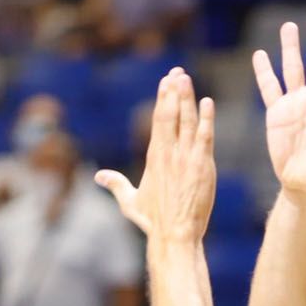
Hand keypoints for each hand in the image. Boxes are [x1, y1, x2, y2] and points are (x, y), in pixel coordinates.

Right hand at [95, 67, 215, 242]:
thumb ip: (116, 184)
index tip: (166, 81)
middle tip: (177, 71)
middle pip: (170, 114)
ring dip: (187, 98)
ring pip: (187, 121)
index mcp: (153, 157)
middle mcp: (168, 153)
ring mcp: (185, 158)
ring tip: (187, 78)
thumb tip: (98, 177)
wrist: (174, 234)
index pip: (158, 120)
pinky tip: (207, 103)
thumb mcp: (130, 201)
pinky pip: (205, 137)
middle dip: (174, 91)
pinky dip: (207, 119)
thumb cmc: (153, 222)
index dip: (162, 99)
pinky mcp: (202, 166)